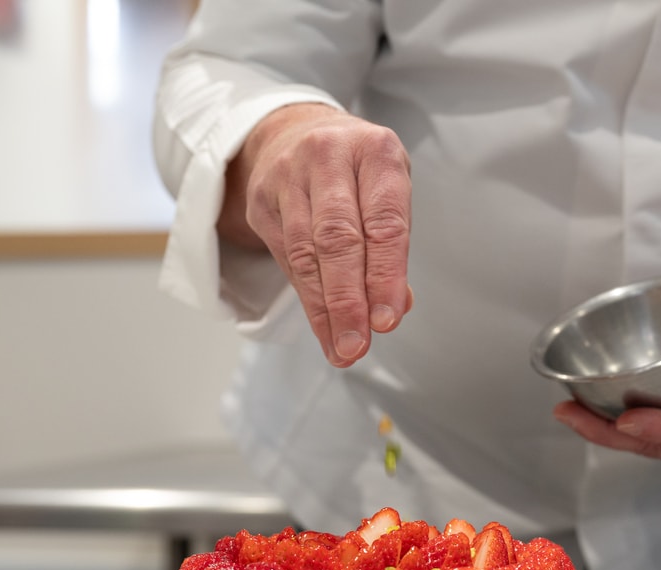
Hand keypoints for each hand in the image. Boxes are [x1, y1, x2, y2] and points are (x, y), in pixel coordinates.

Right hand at [219, 104, 412, 367]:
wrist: (295, 131)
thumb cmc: (354, 169)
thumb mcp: (387, 190)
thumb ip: (393, 245)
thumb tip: (399, 304)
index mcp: (375, 151)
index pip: (384, 222)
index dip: (385, 276)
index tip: (387, 319)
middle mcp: (329, 156)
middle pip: (337, 239)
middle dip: (349, 300)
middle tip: (357, 344)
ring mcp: (288, 176)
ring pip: (306, 253)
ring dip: (324, 309)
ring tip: (340, 347)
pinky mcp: (261, 199)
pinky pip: (286, 257)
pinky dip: (306, 297)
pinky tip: (321, 325)